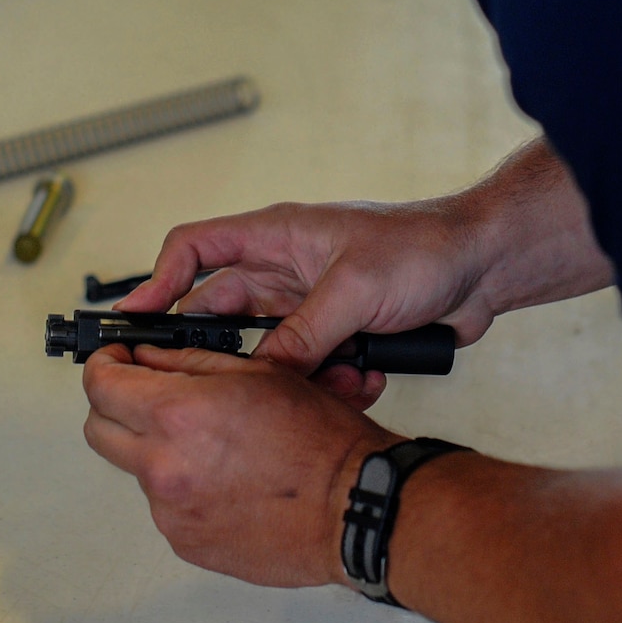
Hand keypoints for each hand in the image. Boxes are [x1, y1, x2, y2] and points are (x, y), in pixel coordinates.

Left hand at [82, 343, 399, 586]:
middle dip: (115, 407)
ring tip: (216, 446)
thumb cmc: (322, 441)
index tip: (115, 363)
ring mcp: (171, 512)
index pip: (99, 385)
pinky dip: (186, 490)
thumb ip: (190, 363)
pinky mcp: (186, 543)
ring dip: (160, 451)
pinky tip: (229, 481)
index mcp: (179, 415)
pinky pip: (167, 507)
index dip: (103, 366)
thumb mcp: (261, 374)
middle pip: (98, 431)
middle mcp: (165, 467)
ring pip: (138, 470)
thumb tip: (146, 359)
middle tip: (147, 397)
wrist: (354, 509)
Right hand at [117, 139, 613, 404]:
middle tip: (210, 386)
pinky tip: (362, 382)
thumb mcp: (354, 289)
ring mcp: (312, 304)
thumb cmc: (422, 247)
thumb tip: (262, 375)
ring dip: (291, 376)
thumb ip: (303, 334)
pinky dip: (331, 384)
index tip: (135, 322)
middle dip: (224, 352)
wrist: (485, 267)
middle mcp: (285, 270)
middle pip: (223, 312)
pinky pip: (312, 370)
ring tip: (323, 381)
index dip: (159, 281)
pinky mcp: (340, 335)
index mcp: (276, 236)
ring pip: (271, 353)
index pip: (195, 248)